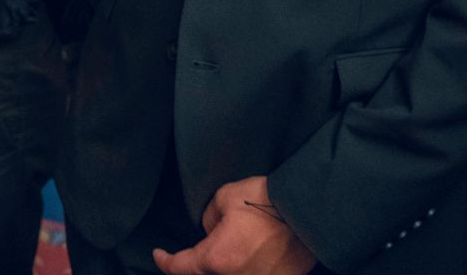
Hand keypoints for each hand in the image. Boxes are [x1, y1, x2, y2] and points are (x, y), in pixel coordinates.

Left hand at [152, 177, 315, 274]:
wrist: (308, 213)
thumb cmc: (266, 203)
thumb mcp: (224, 198)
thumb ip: (209, 218)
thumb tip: (212, 230)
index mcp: (214, 258)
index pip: (178, 267)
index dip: (164, 261)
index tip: (158, 255)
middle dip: (193, 265)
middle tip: (188, 255)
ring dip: (220, 266)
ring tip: (222, 251)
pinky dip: (243, 268)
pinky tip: (245, 256)